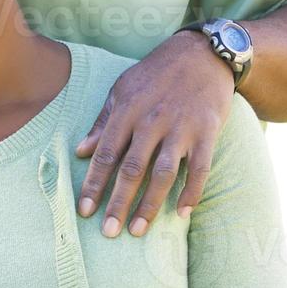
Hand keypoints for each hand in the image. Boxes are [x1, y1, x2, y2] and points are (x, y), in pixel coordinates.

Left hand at [75, 31, 234, 237]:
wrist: (199, 55)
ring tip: (138, 229)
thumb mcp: (121, 90)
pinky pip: (200, 169)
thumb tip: (80, 150)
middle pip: (132, 169)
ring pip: (163, 174)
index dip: (93, 183)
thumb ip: (103, 122)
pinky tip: (183, 213)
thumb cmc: (154, 75)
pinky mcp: (207, 133)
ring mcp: (181, 129)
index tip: (84, 209)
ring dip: (150, 204)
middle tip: (108, 232)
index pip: (105, 154)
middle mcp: (151, 122)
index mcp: (126, 112)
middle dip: (118, 202)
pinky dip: (192, 192)